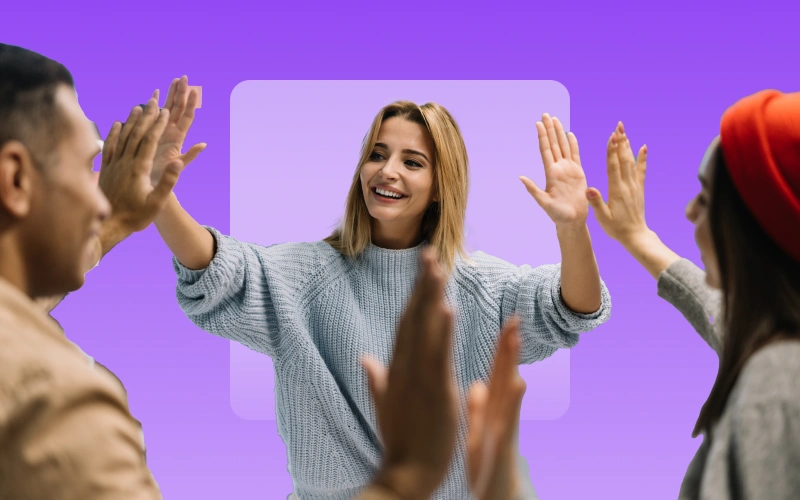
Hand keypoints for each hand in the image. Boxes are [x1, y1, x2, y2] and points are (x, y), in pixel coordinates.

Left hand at [99, 99, 182, 234]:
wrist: (108, 225)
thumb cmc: (136, 216)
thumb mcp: (157, 202)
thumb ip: (168, 182)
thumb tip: (177, 162)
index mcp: (139, 169)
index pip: (149, 141)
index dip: (158, 125)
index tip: (165, 112)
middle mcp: (125, 163)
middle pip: (136, 134)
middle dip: (147, 117)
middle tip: (154, 101)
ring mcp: (114, 165)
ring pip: (123, 137)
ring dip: (131, 120)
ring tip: (138, 106)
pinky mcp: (106, 169)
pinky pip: (110, 146)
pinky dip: (114, 133)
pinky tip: (116, 123)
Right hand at [150, 76, 205, 184]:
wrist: (150, 186)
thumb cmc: (164, 179)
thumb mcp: (178, 167)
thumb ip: (190, 155)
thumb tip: (204, 144)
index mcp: (177, 138)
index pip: (186, 117)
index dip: (190, 103)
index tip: (193, 89)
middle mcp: (171, 133)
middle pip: (178, 109)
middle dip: (181, 93)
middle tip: (184, 77)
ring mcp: (160, 132)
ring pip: (167, 110)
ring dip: (171, 95)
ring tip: (174, 81)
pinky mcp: (150, 134)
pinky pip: (153, 116)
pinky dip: (154, 104)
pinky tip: (155, 94)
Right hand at [363, 248, 457, 499]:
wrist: (405, 476)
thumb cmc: (400, 442)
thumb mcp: (385, 405)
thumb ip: (376, 379)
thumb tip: (365, 357)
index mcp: (397, 370)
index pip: (406, 325)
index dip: (414, 296)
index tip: (422, 271)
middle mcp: (405, 368)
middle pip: (413, 318)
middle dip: (422, 285)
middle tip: (430, 253)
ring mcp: (418, 378)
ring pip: (424, 330)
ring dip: (431, 296)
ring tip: (438, 267)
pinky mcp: (435, 391)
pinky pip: (438, 355)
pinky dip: (441, 330)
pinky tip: (447, 307)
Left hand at [468, 317, 526, 499]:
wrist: (494, 498)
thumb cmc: (485, 468)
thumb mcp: (477, 434)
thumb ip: (477, 409)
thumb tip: (477, 384)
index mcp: (491, 411)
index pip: (496, 373)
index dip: (499, 349)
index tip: (505, 322)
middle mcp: (502, 415)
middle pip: (505, 375)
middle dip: (509, 348)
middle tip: (514, 318)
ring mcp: (504, 428)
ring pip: (510, 392)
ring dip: (512, 365)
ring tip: (514, 340)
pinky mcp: (504, 444)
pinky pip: (508, 418)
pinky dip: (514, 401)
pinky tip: (519, 383)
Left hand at [520, 114, 588, 225]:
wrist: (572, 220)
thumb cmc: (557, 215)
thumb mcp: (544, 202)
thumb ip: (533, 189)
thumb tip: (521, 177)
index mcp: (550, 174)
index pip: (545, 150)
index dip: (542, 137)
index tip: (538, 123)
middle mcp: (558, 168)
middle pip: (553, 144)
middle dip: (550, 129)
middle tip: (546, 114)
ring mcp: (568, 170)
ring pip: (563, 146)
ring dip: (560, 133)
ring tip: (556, 119)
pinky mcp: (578, 173)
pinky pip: (576, 155)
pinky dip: (573, 144)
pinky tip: (570, 135)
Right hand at [585, 121, 649, 245]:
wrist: (635, 236)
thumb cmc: (616, 228)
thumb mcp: (603, 218)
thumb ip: (596, 203)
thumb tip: (589, 189)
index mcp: (617, 191)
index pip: (613, 166)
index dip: (612, 150)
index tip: (611, 136)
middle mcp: (627, 185)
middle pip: (623, 159)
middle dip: (620, 141)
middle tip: (619, 126)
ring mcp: (635, 186)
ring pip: (631, 162)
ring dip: (627, 145)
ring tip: (624, 131)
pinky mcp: (639, 189)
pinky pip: (641, 170)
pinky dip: (642, 158)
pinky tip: (643, 147)